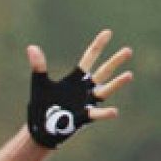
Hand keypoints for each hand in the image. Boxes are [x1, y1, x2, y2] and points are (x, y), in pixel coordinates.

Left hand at [25, 29, 133, 147]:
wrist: (40, 127)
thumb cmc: (42, 105)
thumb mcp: (39, 83)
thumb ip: (39, 66)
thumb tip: (31, 47)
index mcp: (75, 78)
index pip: (89, 58)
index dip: (98, 46)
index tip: (108, 33)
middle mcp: (85, 89)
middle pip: (103, 72)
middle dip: (115, 62)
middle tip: (128, 50)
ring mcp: (86, 102)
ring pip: (105, 91)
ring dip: (116, 84)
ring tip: (129, 75)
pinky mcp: (83, 117)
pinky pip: (96, 114)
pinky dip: (104, 113)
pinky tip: (114, 111)